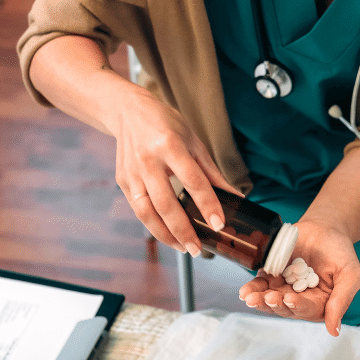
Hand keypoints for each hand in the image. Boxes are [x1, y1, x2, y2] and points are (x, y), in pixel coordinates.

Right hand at [113, 88, 242, 254]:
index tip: (218, 225)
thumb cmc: (166, 124)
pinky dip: (154, 226)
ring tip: (184, 248)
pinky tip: (168, 235)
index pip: (193, 181)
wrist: (126, 110)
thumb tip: (236, 198)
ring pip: (147, 212)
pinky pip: (138, 209)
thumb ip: (212, 173)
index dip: (207, 205)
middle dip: (183, 230)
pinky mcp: (123, 181)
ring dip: (166, 235)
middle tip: (198, 249)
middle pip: (166, 203)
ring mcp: (132, 172)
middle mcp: (148, 160)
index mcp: (170, 145)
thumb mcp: (193, 141)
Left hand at [238, 219, 359, 336]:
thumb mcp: (350, 275)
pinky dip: (253, 287)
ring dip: (260, 300)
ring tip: (250, 297)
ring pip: (270, 299)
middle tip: (269, 297)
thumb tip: (334, 332)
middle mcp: (300, 299)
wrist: (326, 228)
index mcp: (320, 303)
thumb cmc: (341, 252)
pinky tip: (245, 291)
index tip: (291, 298)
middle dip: (275, 304)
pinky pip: (261, 284)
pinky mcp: (272, 275)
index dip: (298, 305)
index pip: (307, 309)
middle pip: (285, 308)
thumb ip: (341, 301)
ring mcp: (284, 288)